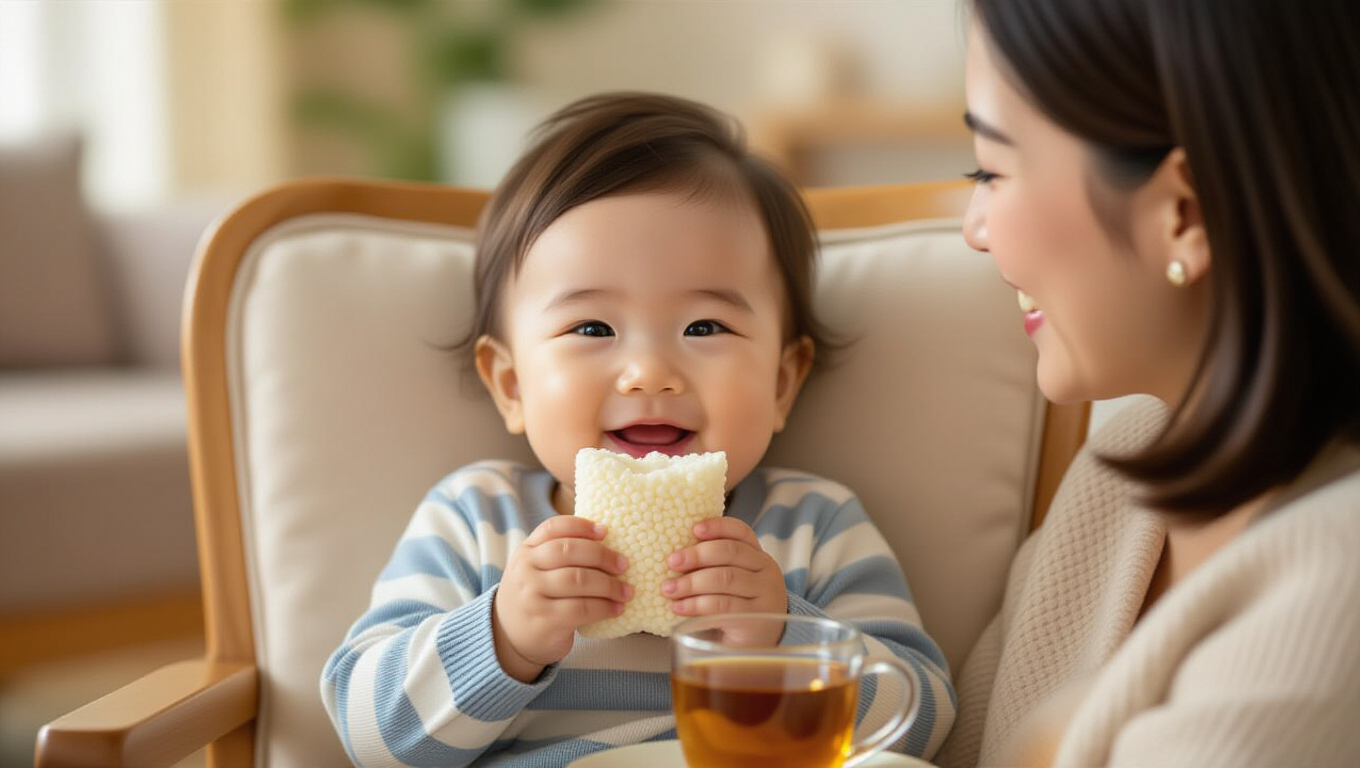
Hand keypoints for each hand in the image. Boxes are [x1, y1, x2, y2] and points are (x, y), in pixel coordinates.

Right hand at [493, 516, 631, 681]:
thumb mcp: (534, 570)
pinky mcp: (545, 621)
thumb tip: (605, 538)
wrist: (508, 639)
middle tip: (623, 564)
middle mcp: (525, 570)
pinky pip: (582, 609)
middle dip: (602, 555)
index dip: (581, 526)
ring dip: (609, 585)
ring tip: (627, 591)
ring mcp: (532, 595)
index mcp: (525, 551)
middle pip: (569, 551)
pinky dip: (604, 607)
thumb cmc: (534, 598)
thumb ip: (558, 553)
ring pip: (578, 580)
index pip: (553, 528)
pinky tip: (617, 608)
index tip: (605, 530)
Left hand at [663, 518, 786, 617]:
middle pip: (730, 552)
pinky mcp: (756, 618)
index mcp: (758, 556)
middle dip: (697, 555)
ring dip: (691, 583)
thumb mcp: (729, 583)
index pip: (741, 532)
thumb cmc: (736, 609)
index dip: (717, 526)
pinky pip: (722, 606)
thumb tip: (675, 555)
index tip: (694, 529)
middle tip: (672, 562)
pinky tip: (679, 608)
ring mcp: (766, 595)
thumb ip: (712, 566)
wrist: (757, 647)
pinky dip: (696, 605)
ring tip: (668, 589)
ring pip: (725, 578)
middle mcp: (767, 571)